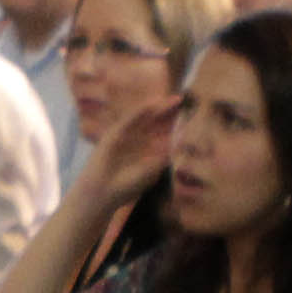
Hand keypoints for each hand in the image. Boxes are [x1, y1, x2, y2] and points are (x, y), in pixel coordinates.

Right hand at [83, 95, 181, 216]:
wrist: (103, 192)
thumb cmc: (127, 187)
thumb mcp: (151, 170)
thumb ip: (164, 155)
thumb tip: (181, 139)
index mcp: (147, 151)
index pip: (162, 133)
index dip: (174, 123)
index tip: (188, 115)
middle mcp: (138, 142)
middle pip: (155, 122)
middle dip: (167, 112)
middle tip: (180, 99)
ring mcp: (126, 136)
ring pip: (144, 118)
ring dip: (157, 107)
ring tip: (171, 100)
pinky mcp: (114, 134)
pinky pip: (129, 119)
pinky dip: (141, 111)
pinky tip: (153, 104)